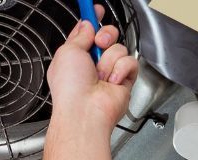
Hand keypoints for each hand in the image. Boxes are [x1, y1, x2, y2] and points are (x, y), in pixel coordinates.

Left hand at [46, 6, 138, 131]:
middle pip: (107, 36)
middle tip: (99, 45)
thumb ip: (80, 34)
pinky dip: (121, 70)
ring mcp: (108, 72)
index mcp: (75, 57)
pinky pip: (130, 62)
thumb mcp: (67, 51)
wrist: (85, 111)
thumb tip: (86, 25)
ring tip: (101, 75)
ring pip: (119, 48)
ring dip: (109, 59)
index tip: (96, 10)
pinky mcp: (124, 80)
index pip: (86, 32)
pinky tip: (112, 81)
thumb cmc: (70, 88)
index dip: (92, 19)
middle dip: (105, 37)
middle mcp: (92, 64)